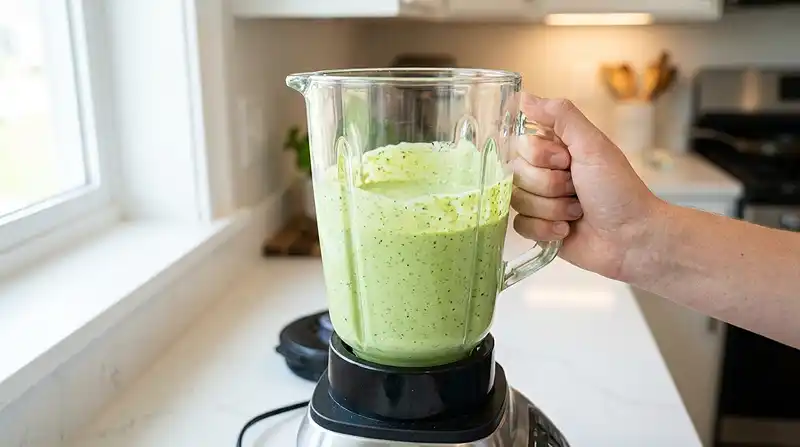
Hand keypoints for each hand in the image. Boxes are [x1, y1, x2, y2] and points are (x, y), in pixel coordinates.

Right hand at [511, 94, 663, 279]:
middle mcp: (545, 172)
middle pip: (516, 174)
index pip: (521, 145)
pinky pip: (521, 225)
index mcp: (556, 149)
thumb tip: (523, 96)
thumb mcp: (592, 145)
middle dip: (549, 186)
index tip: (567, 161)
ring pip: (518, 201)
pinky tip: (566, 230)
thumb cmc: (618, 189)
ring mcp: (540, 201)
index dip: (541, 156)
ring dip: (552, 209)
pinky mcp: (539, 228)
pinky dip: (545, 229)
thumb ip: (560, 115)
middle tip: (576, 189)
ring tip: (577, 212)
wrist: (632, 238)